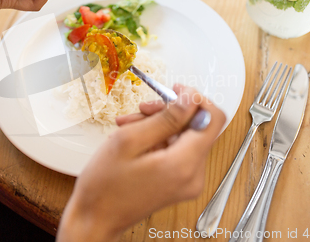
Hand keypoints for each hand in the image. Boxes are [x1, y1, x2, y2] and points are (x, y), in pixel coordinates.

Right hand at [57, 84, 225, 241]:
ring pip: (184, 136)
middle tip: (143, 109)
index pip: (213, 119)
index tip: (175, 91)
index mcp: (183, 164)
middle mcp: (193, 175)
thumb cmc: (105, 186)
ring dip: (159, 124)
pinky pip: (177, 150)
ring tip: (131, 124)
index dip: (196, 99)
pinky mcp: (180, 182)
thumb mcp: (129, 141)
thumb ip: (165, 118)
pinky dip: (158, 139)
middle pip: (197, 126)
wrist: (95, 218)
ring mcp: (188, 181)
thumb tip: (191, 99)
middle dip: (170, 112)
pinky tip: (135, 137)